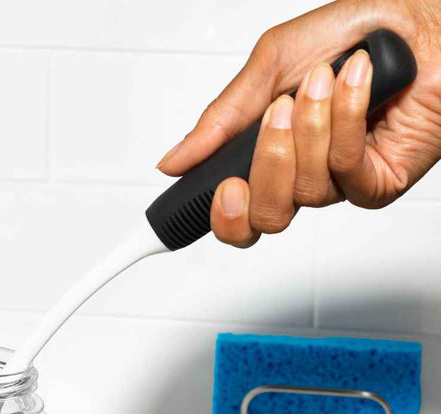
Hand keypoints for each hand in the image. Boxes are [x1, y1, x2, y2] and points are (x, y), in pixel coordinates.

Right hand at [156, 0, 440, 247]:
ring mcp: (339, 184)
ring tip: (323, 82)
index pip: (239, 217)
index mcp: (268, 159)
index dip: (226, 216)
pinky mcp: (376, 183)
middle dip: (268, 164)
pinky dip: (346, 121)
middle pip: (267, 217)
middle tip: (276, 116)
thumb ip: (221, 120)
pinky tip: (357, 84)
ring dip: (311, 127)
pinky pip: (344, 171)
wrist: (418, 20)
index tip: (223, 188)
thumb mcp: (267, 68)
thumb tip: (174, 160)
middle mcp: (301, 178)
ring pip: (305, 191)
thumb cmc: (350, 35)